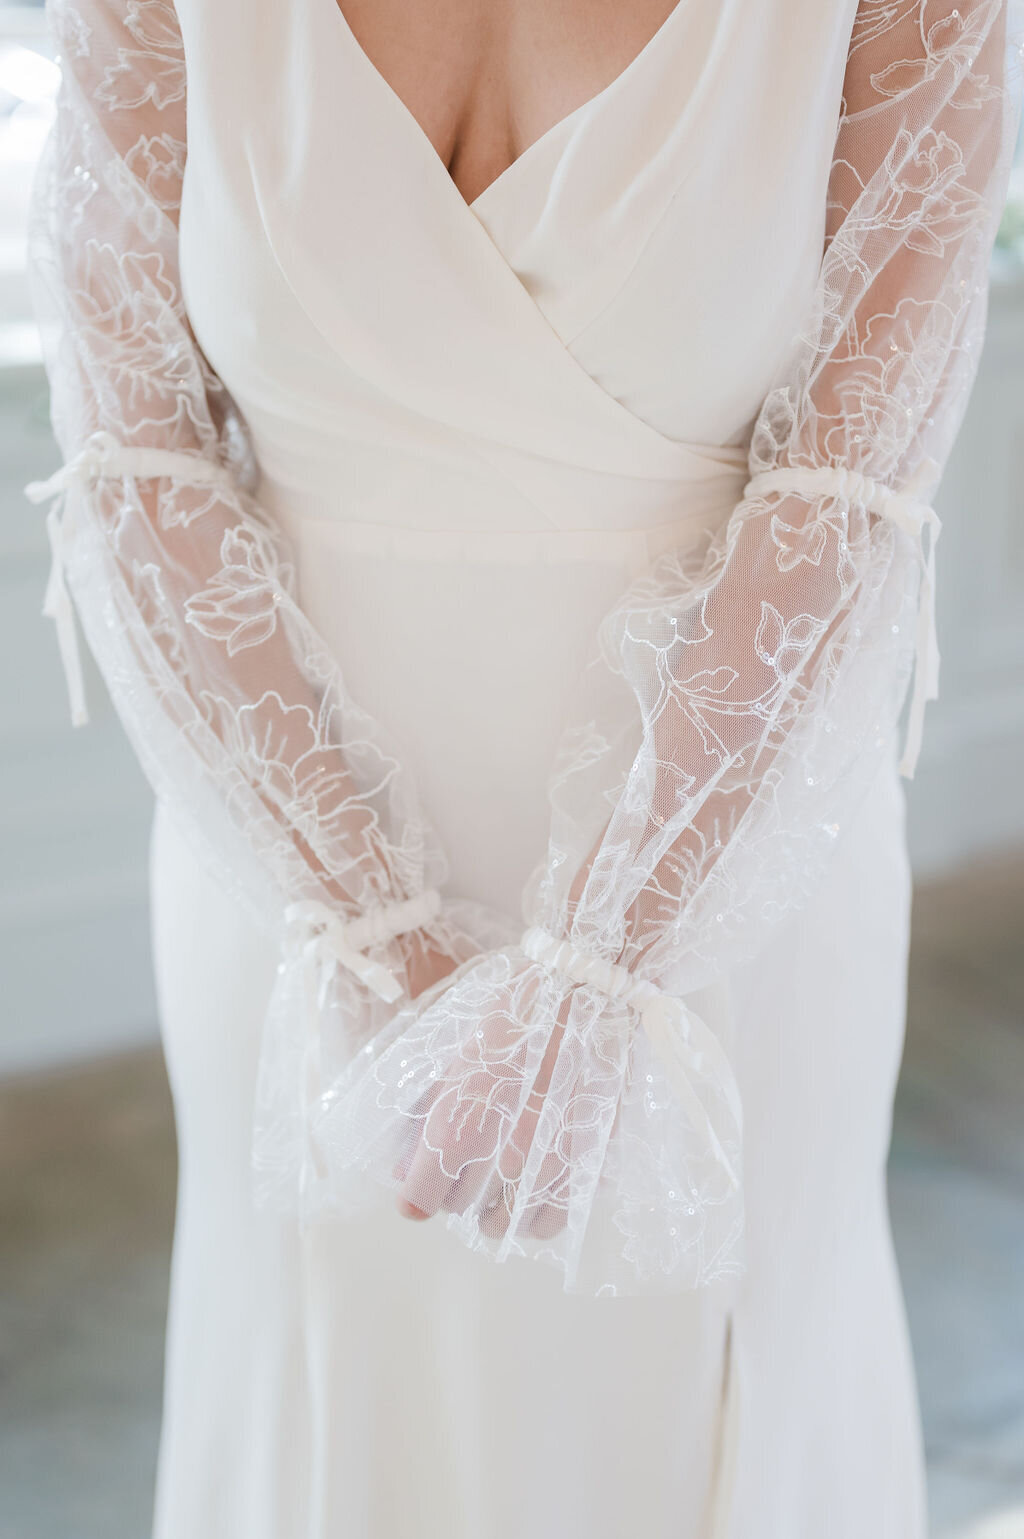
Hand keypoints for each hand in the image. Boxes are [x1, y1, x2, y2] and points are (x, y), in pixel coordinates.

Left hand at [394, 977, 569, 1239]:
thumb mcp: (457, 1055)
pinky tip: (533, 1192)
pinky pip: (553, 1221)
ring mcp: (548, 1165)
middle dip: (454, 1190)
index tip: (419, 1184)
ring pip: (506, 1224)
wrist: (585, 988)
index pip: (420, 1198)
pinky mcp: (587, 1163)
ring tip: (497, 1185)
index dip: (415, 1194)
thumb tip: (402, 1165)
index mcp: (459, 1125)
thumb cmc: (514, 1011)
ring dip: (495, 1210)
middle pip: (461, 1208)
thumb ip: (428, 1113)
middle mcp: (501, 1155)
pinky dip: (537, 1215)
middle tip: (462, 1166)